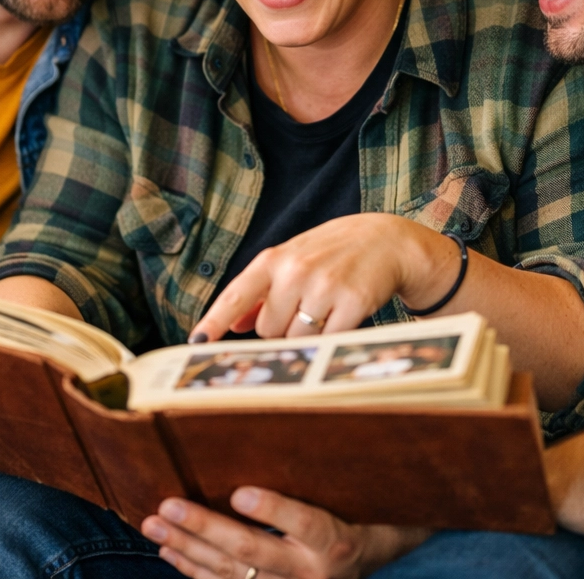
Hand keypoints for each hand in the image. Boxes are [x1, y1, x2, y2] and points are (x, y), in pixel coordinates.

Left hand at [141, 487, 429, 578]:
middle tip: (170, 505)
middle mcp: (311, 573)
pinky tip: (169, 548)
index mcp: (336, 540)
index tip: (241, 493)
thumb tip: (297, 419)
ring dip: (188, 546)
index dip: (273, 510)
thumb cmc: (364, 515)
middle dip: (206, 528)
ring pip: (231, 573)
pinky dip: (193, 569)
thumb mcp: (357, 495)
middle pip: (254, 550)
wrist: (374, 562)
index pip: (306, 523)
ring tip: (155, 522)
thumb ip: (326, 473)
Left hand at [189, 214, 461, 342]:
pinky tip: (343, 314)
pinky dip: (332, 336)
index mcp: (274, 259)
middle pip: (268, 330)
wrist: (386, 240)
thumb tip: (235, 325)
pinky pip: (328, 342)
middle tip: (304, 305)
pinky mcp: (353, 303)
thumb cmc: (332, 252)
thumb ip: (262, 291)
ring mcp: (324, 287)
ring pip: (296, 339)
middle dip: (281, 327)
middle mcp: (295, 271)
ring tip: (324, 308)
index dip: (214, 321)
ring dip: (306, 334)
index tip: (197, 343)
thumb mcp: (293, 259)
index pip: (236, 295)